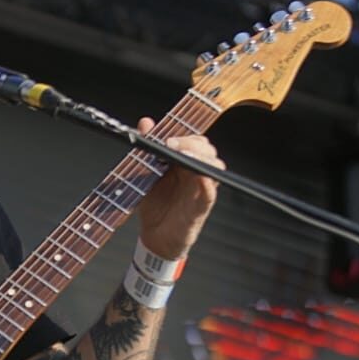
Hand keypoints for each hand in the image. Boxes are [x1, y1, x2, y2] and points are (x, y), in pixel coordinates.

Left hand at [135, 116, 221, 259]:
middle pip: (207, 149)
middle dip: (191, 143)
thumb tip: (145, 122)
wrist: (154, 237)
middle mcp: (196, 173)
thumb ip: (145, 148)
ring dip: (201, 158)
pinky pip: (210, 191)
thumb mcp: (144, 174)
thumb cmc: (155, 205)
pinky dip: (207, 181)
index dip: (183, 135)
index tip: (164, 137)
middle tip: (171, 145)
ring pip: (215, 166)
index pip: (194, 140)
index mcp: (184, 162)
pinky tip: (197, 175)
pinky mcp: (202, 207)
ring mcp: (201, 189)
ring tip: (184, 157)